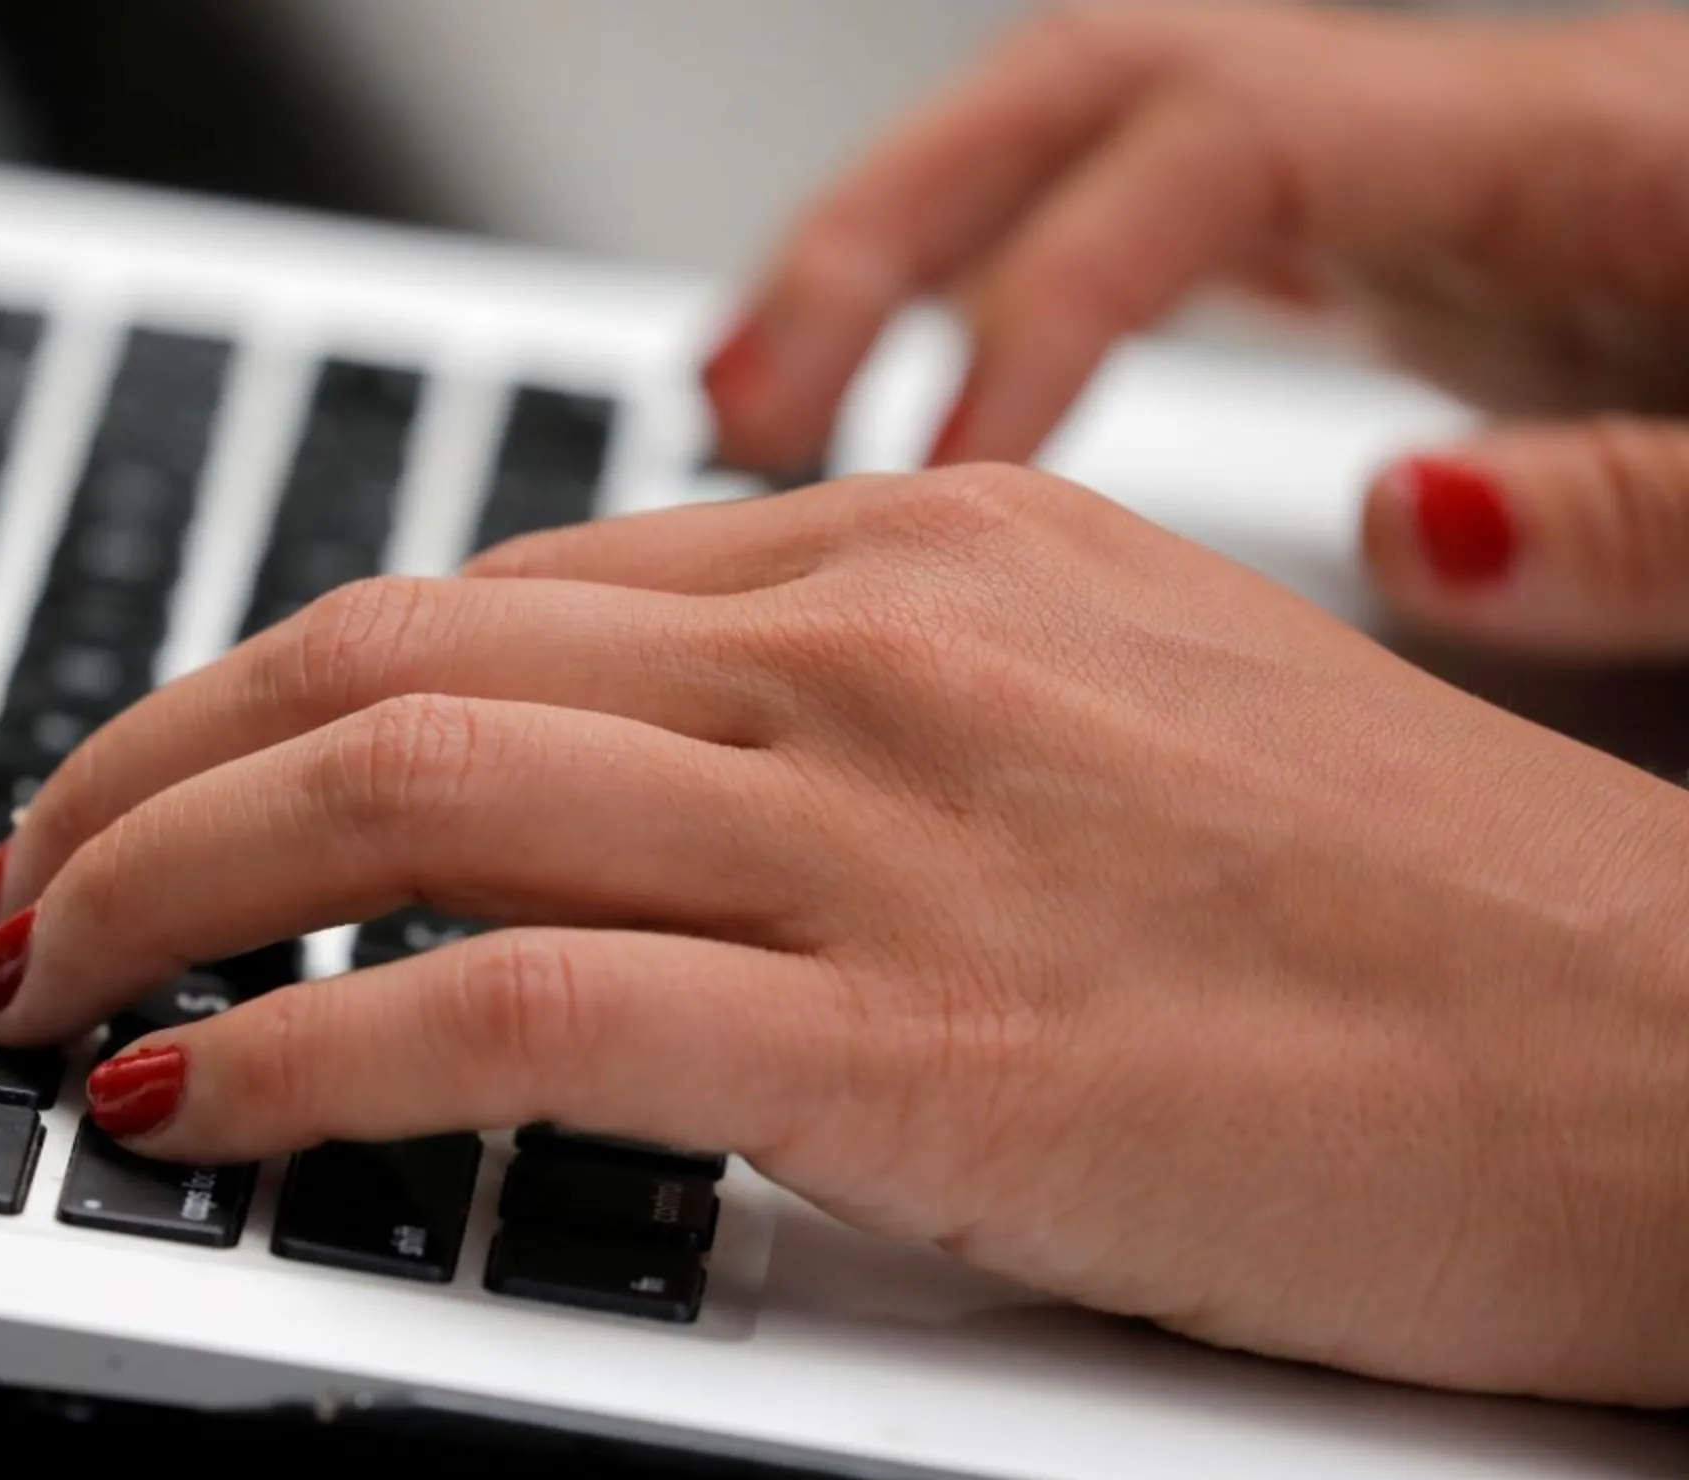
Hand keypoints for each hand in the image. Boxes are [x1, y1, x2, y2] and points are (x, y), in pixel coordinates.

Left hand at [0, 469, 1688, 1406]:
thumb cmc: (1406, 918)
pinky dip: (297, 1052)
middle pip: (383, 656)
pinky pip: (503, 1012)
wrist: (1667, 1063)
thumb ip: (849, 709)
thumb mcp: (1096, 714)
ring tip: (37, 976)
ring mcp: (883, 827)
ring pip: (397, 792)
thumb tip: (617, 765)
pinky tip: (186, 1100)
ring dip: (157, 885)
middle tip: (26, 873)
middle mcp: (873, 645)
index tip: (156, 785)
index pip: (480, 590)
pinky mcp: (907, 1038)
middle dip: (146, 770)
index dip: (261, 693)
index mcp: (914, 551)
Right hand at [703, 1, 1688, 657]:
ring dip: (902, 265)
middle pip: (1084, 91)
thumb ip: (1645, 503)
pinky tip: (939, 433)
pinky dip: (1007, 313)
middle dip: (883, 236)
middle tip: (739, 407)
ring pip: (1081, 154)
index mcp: (1558, 155)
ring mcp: (1415, 187)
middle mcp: (1456, 138)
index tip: (938, 474)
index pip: (1212, 149)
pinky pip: (1145, 234)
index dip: (1040, 297)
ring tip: (761, 415)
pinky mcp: (1402, 252)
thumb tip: (1409, 529)